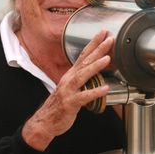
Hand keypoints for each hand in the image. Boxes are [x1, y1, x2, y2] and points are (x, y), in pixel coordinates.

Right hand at [21, 30, 112, 150]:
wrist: (45, 121)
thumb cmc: (61, 104)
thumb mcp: (71, 87)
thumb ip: (82, 78)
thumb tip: (95, 70)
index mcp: (71, 74)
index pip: (83, 55)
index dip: (93, 43)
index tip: (103, 33)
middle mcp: (69, 79)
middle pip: (84, 61)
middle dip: (97, 49)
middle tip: (109, 38)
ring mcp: (69, 91)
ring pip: (82, 75)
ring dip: (95, 66)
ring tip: (107, 58)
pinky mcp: (70, 103)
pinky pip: (83, 97)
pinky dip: (94, 92)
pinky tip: (105, 88)